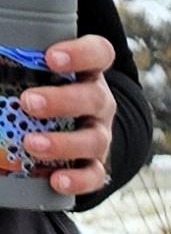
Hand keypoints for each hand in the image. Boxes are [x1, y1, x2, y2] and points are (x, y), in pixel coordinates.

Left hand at [21, 35, 118, 196]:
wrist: (59, 131)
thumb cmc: (36, 92)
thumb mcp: (24, 74)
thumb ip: (4, 66)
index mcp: (85, 72)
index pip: (99, 53)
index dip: (82, 54)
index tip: (50, 57)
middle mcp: (97, 102)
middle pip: (94, 97)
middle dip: (63, 100)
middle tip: (29, 102)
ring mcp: (99, 133)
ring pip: (95, 139)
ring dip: (64, 142)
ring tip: (31, 144)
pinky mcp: (95, 163)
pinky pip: (94, 174)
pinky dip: (77, 179)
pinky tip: (55, 180)